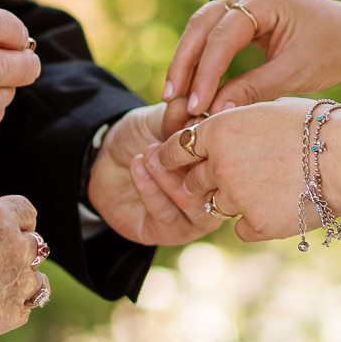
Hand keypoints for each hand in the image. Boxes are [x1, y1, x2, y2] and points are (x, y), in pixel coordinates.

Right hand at [0, 196, 47, 341]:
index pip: (24, 210)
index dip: (20, 221)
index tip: (15, 229)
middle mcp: (15, 244)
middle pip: (35, 244)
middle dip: (23, 253)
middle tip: (6, 263)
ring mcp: (20, 278)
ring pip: (37, 278)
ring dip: (24, 283)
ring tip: (4, 291)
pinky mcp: (16, 310)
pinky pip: (25, 308)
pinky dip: (14, 310)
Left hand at [86, 104, 218, 246]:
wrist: (108, 160)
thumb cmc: (144, 136)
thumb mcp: (161, 119)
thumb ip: (178, 115)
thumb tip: (192, 108)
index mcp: (225, 166)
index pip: (231, 159)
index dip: (212, 142)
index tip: (190, 122)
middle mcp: (218, 195)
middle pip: (220, 188)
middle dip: (191, 164)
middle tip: (163, 144)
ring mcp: (198, 218)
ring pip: (196, 206)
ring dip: (169, 179)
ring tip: (148, 155)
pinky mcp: (172, 234)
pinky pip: (167, 217)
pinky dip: (151, 190)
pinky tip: (138, 167)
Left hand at [153, 98, 325, 242]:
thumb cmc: (315, 125)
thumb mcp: (268, 109)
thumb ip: (236, 120)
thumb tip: (221, 122)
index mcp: (219, 130)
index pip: (176, 148)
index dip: (171, 157)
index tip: (170, 162)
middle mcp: (220, 164)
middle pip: (194, 181)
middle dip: (207, 181)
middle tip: (236, 176)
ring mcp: (236, 197)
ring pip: (219, 205)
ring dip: (236, 200)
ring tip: (270, 186)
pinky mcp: (256, 224)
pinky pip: (242, 228)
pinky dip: (256, 221)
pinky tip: (281, 206)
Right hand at [160, 0, 340, 132]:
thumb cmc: (331, 53)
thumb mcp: (294, 74)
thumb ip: (253, 90)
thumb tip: (214, 114)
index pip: (223, 35)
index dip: (206, 71)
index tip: (195, 105)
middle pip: (203, 23)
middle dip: (185, 62)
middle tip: (172, 98)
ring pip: (202, 25)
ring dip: (188, 59)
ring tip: (175, 94)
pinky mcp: (245, 8)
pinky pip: (214, 30)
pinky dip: (201, 55)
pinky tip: (191, 81)